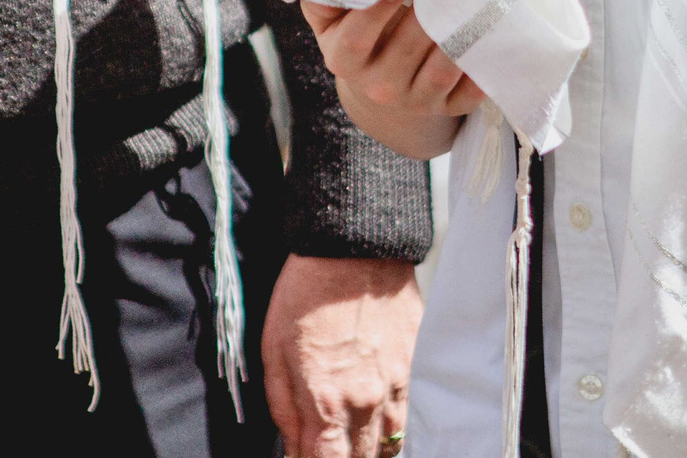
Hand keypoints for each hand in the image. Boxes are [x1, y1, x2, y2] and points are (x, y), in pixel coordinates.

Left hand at [263, 255, 421, 457]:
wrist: (354, 248)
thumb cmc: (305, 295)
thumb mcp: (274, 352)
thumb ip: (284, 410)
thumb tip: (292, 449)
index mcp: (325, 402)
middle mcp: (365, 403)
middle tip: (327, 445)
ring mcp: (394, 386)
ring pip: (388, 446)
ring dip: (367, 452)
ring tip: (351, 444)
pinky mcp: (413, 367)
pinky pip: (407, 417)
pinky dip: (391, 431)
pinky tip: (377, 425)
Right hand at [302, 0, 483, 160]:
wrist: (375, 83)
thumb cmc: (354, 33)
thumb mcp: (329, 16)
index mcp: (345, 60)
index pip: (357, 37)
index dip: (380, 7)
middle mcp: (378, 87)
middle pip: (407, 47)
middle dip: (429, 10)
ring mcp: (415, 101)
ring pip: (441, 70)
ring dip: (460, 36)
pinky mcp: (446, 108)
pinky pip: (469, 93)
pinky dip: (482, 68)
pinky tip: (490, 38)